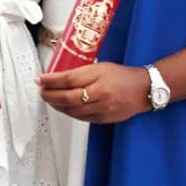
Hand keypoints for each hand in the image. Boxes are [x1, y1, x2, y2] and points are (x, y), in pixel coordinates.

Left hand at [36, 62, 150, 123]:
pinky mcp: (104, 119)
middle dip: (50, 95)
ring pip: (72, 110)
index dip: (51, 80)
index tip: (41, 80)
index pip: (68, 79)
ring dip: (57, 105)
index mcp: (99, 77)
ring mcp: (102, 109)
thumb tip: (60, 78)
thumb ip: (81, 73)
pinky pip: (81, 118)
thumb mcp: (101, 67)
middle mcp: (100, 94)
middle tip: (42, 91)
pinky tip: (64, 108)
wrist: (144, 90)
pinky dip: (69, 113)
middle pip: (67, 97)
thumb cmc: (124, 76)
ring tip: (50, 99)